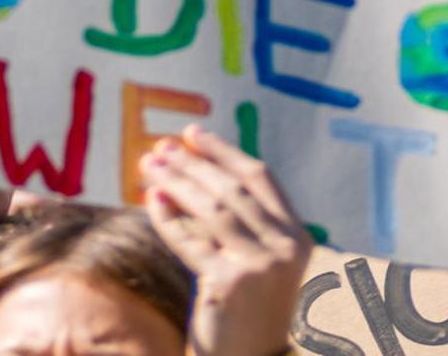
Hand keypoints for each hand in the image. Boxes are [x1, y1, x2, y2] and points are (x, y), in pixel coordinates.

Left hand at [140, 125, 311, 355]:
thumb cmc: (249, 314)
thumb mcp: (259, 263)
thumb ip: (242, 223)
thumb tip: (189, 170)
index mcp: (298, 237)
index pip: (260, 178)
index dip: (225, 151)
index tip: (193, 133)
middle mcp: (286, 248)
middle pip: (232, 189)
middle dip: (193, 163)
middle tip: (160, 147)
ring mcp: (261, 266)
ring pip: (211, 209)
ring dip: (177, 182)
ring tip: (149, 165)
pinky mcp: (231, 283)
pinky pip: (191, 241)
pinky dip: (168, 218)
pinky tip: (151, 200)